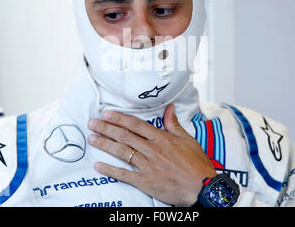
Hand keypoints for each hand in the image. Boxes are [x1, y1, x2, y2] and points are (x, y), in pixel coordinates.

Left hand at [87, 104, 216, 205]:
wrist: (202, 186)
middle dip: (106, 128)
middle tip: (92, 123)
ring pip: (122, 152)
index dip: (119, 118)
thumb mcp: (188, 139)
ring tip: (92, 138)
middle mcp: (152, 150)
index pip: (135, 124)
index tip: (107, 114)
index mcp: (161, 138)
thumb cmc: (196, 164)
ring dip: (105, 144)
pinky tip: (98, 165)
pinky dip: (110, 170)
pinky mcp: (145, 181)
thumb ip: (174, 124)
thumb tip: (169, 108)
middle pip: (125, 136)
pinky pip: (124, 175)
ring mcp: (147, 165)